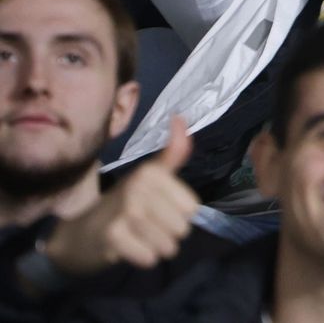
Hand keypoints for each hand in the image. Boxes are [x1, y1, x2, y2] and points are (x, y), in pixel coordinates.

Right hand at [41, 117, 197, 274]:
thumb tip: (181, 118)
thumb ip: (172, 152)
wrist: (78, 233)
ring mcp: (125, 211)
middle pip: (182, 228)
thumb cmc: (122, 202)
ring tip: (136, 236)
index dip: (178, 214)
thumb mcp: (149, 175)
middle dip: (167, 233)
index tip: (157, 208)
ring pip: (167, 246)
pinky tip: (127, 248)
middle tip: (145, 225)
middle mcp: (139, 187)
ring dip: (155, 247)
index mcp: (151, 172)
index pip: (192, 208)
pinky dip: (141, 258)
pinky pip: (149, 258)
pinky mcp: (112, 237)